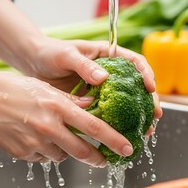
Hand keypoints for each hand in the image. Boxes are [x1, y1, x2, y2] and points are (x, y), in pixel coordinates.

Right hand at [0, 70, 134, 166]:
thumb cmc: (14, 89)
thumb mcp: (47, 89)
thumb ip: (72, 101)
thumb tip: (93, 107)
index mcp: (58, 107)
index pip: (95, 127)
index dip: (115, 140)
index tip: (127, 148)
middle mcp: (48, 127)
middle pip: (83, 151)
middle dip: (98, 158)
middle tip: (104, 160)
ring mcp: (34, 143)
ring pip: (62, 156)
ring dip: (66, 151)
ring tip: (55, 136)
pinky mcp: (22, 153)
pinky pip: (43, 158)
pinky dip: (45, 152)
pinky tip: (36, 138)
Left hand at [21, 36, 162, 120]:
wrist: (32, 65)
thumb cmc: (50, 53)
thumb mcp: (66, 55)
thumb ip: (83, 65)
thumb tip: (103, 77)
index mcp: (107, 55)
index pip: (134, 62)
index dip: (146, 74)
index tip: (150, 88)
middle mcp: (109, 72)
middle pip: (136, 85)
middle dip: (149, 101)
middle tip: (155, 115)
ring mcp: (102, 89)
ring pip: (126, 102)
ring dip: (138, 116)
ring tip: (146, 130)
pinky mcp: (92, 103)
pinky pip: (108, 114)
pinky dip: (117, 124)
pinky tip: (124, 134)